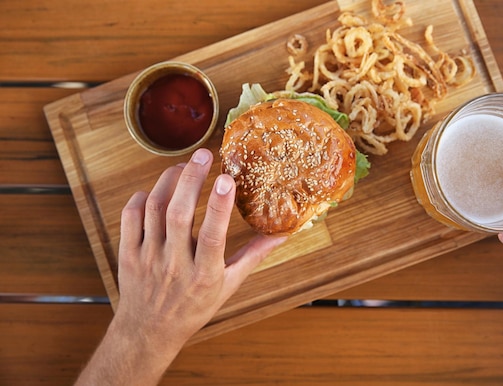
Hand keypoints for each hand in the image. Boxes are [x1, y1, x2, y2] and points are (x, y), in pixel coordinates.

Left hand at [75, 148, 285, 384]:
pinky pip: (131, 218)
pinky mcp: (128, 254)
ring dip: (168, 182)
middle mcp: (174, 264)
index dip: (219, 206)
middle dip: (191, 179)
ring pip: (154, 210)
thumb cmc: (194, 307)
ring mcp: (148, 258)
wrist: (149, 331)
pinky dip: (141, 199)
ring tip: (183, 166)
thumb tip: (281, 234)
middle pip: (179, 214)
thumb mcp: (229, 285)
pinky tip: (155, 190)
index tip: (226, 179)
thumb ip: (253, 256)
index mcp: (204, 274)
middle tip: (203, 155)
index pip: (212, 235)